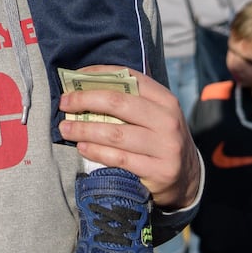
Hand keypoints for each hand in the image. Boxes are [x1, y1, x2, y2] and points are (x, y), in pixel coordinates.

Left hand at [57, 66, 200, 209]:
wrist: (187, 178)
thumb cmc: (160, 139)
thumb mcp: (154, 115)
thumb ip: (130, 101)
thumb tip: (85, 86)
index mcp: (165, 100)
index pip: (129, 78)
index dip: (99, 74)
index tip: (74, 77)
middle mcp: (168, 121)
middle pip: (119, 103)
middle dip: (85, 100)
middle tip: (64, 103)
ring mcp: (165, 147)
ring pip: (115, 133)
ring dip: (84, 129)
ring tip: (65, 128)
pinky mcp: (158, 171)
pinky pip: (119, 159)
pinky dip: (96, 152)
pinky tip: (82, 147)